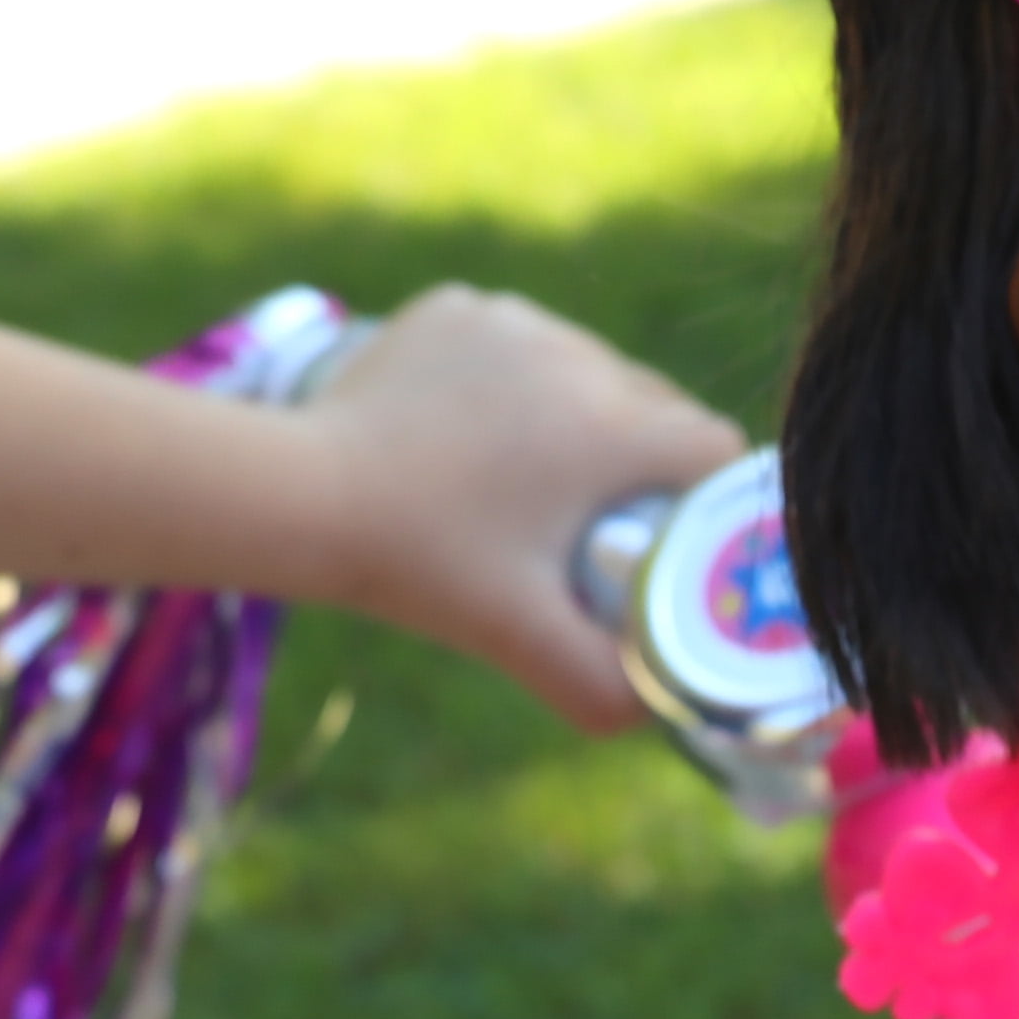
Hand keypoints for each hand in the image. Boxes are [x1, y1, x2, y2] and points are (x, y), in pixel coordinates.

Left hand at [303, 287, 743, 736]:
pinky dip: (513, 381)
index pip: (712, 449)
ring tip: (527, 477)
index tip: (664, 537)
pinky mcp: (462, 309)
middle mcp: (579, 356)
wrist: (306, 493)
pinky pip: (520, 342)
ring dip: (579, 415)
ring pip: (588, 369)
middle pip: (656, 405)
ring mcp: (516, 320)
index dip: (702, 499)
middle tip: (593, 523)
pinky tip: (472, 428)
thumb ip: (606, 690)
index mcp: (614, 427)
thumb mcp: (524, 642)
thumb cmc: (422, 568)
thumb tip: (660, 709)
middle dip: (641, 461)